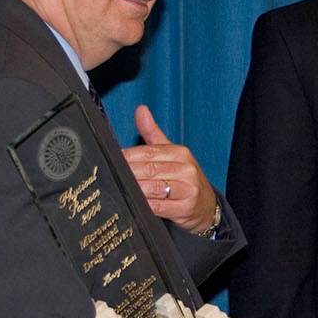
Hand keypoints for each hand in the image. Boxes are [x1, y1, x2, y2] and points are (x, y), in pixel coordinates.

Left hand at [121, 106, 218, 232]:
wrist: (206, 204)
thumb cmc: (184, 177)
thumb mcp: (171, 153)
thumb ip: (152, 132)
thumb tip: (141, 110)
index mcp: (180, 153)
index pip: (148, 152)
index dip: (127, 157)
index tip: (111, 160)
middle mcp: (186, 169)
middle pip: (149, 170)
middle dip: (128, 174)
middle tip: (111, 176)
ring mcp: (187, 189)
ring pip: (152, 188)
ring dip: (134, 190)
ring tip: (120, 189)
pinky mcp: (186, 207)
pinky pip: (159, 207)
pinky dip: (144, 205)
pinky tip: (135, 204)